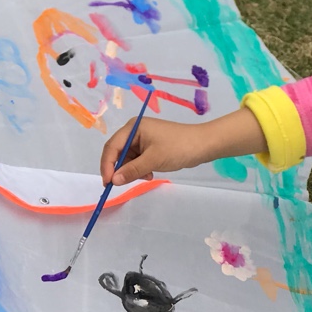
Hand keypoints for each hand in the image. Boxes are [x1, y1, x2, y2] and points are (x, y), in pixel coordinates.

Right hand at [100, 108, 267, 184]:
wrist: (204, 145)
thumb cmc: (178, 148)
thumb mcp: (153, 160)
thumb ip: (132, 170)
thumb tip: (113, 180)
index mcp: (133, 128)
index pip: (112, 147)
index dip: (107, 165)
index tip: (108, 183)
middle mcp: (135, 131)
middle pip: (118, 153)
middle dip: (121, 169)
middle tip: (124, 184)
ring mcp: (144, 139)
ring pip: (128, 159)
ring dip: (133, 171)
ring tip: (147, 176)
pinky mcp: (151, 146)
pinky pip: (139, 160)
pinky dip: (141, 169)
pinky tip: (151, 174)